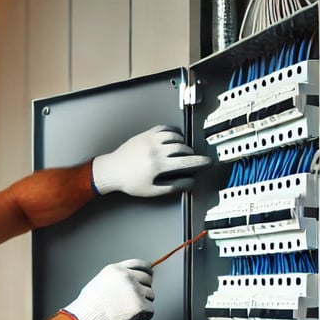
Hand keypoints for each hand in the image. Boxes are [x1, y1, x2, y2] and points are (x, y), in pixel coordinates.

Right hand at [61, 259, 153, 319]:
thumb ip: (115, 279)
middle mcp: (127, 277)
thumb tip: (127, 284)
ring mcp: (134, 290)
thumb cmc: (88, 306)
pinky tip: (140, 318)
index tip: (150, 274)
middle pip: (147, 279)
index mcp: (116, 270)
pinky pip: (151, 309)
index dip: (146, 270)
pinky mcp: (139, 304)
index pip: (138, 264)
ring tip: (137, 311)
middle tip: (141, 298)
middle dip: (145, 289)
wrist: (87, 318)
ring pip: (150, 294)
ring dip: (145, 303)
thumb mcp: (99, 282)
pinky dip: (146, 316)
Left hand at [91, 125, 211, 197]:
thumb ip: (172, 187)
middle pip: (182, 148)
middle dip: (190, 154)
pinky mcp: (146, 134)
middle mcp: (155, 150)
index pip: (185, 161)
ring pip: (175, 137)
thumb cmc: (129, 182)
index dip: (199, 162)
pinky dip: (172, 133)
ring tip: (181, 151)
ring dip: (182, 143)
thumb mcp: (151, 190)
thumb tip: (188, 183)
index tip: (207, 162)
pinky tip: (173, 139)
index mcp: (157, 165)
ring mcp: (150, 139)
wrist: (112, 170)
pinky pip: (165, 129)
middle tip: (192, 159)